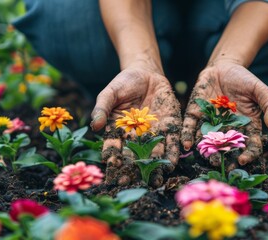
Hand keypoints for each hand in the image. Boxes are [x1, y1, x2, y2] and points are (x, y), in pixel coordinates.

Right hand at [90, 67, 180, 185]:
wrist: (146, 73)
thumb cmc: (123, 83)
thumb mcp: (110, 93)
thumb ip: (102, 108)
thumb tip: (95, 126)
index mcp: (119, 131)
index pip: (114, 148)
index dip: (113, 159)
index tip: (111, 170)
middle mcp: (136, 136)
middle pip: (134, 155)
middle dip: (133, 169)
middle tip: (131, 183)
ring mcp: (154, 132)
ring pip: (154, 152)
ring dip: (155, 166)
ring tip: (155, 180)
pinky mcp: (170, 125)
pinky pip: (172, 140)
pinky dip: (173, 151)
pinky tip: (173, 163)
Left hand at [181, 60, 267, 165]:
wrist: (224, 67)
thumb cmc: (245, 80)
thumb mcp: (260, 90)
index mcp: (247, 126)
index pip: (250, 145)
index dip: (248, 154)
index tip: (242, 160)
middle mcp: (228, 129)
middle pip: (227, 147)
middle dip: (223, 157)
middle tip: (219, 164)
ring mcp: (211, 123)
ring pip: (207, 140)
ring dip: (205, 150)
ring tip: (204, 157)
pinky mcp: (196, 114)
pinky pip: (191, 127)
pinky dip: (188, 135)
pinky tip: (186, 144)